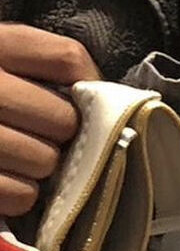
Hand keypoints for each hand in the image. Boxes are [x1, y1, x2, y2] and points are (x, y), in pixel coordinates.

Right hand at [0, 23, 99, 216]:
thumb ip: (45, 61)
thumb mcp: (4, 56)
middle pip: (62, 118)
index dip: (87, 84)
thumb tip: (99, 92)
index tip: (85, 98)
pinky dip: (20, 194)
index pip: (66, 59)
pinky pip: (20, 195)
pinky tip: (6, 180)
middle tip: (44, 133)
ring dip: (41, 166)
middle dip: (61, 132)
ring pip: (44, 160)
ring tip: (21, 157)